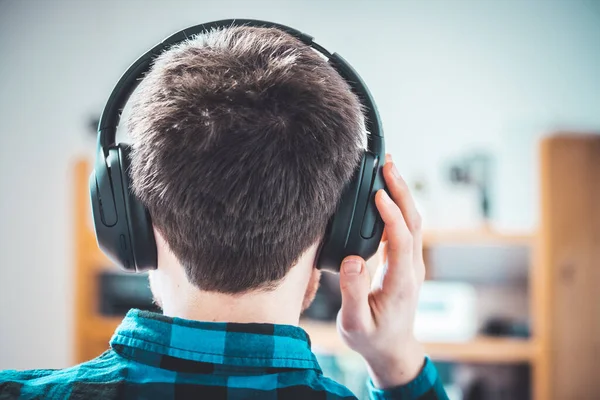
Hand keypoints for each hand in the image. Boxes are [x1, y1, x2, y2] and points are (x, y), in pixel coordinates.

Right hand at [337, 154, 425, 388]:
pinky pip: (405, 227)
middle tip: (387, 164)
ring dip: (402, 194)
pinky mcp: (405, 261)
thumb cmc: (371, 338)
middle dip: (402, 191)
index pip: (402, 239)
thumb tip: (352, 260)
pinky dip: (397, 205)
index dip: (391, 215)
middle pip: (413, 221)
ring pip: (413, 221)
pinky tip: (385, 193)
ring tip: (387, 169)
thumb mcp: (355, 324)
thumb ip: (353, 294)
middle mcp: (411, 268)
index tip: (378, 193)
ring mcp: (411, 264)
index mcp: (400, 282)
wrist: (392, 348)